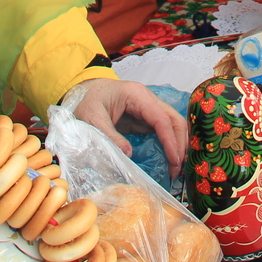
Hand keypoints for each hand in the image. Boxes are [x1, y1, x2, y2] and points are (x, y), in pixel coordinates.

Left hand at [72, 78, 188, 179]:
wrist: (82, 92)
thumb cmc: (86, 100)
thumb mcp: (92, 118)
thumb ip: (109, 135)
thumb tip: (128, 154)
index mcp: (137, 95)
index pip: (161, 119)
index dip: (170, 141)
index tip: (174, 161)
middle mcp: (148, 100)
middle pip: (174, 120)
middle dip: (179, 144)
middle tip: (178, 169)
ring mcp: (147, 109)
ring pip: (172, 125)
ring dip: (177, 146)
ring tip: (176, 168)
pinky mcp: (144, 119)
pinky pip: (162, 132)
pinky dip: (168, 146)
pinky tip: (168, 161)